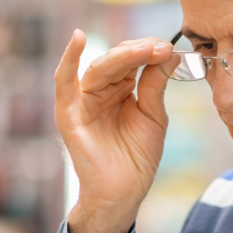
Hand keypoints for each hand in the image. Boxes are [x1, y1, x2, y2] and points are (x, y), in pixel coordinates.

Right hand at [54, 29, 173, 232]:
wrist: (123, 193)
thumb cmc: (136, 159)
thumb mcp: (153, 116)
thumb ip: (155, 85)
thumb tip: (168, 54)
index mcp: (119, 90)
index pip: (131, 60)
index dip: (148, 51)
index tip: (169, 48)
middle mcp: (98, 91)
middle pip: (116, 60)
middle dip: (139, 51)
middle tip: (161, 47)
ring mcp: (82, 101)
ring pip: (99, 67)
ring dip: (123, 55)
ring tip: (145, 50)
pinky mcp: (69, 113)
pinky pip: (64, 81)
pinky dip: (68, 59)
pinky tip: (78, 39)